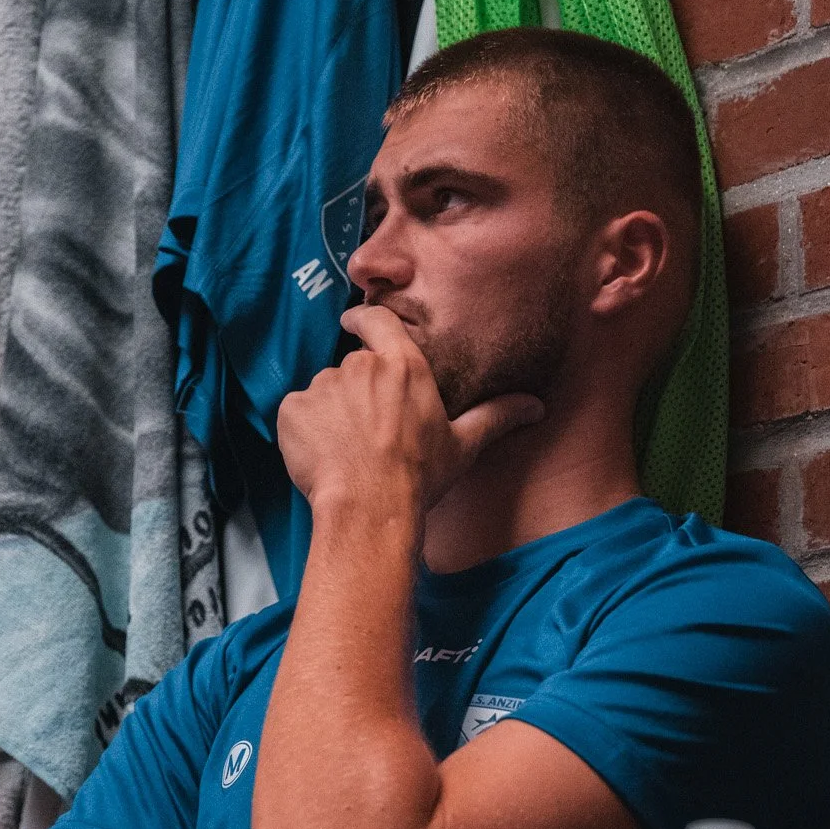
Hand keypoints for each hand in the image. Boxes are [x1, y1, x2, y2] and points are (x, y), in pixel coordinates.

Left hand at [276, 305, 542, 514]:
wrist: (369, 507)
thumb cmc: (418, 477)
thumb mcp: (462, 446)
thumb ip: (495, 417)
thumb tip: (535, 406)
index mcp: (402, 365)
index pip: (378, 322)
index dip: (363, 320)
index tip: (354, 322)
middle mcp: (361, 366)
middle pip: (351, 370)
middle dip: (354, 396)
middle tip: (364, 434)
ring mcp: (323, 385)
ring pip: (322, 394)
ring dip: (329, 416)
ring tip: (345, 453)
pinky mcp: (294, 409)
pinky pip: (296, 414)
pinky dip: (303, 433)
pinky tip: (321, 458)